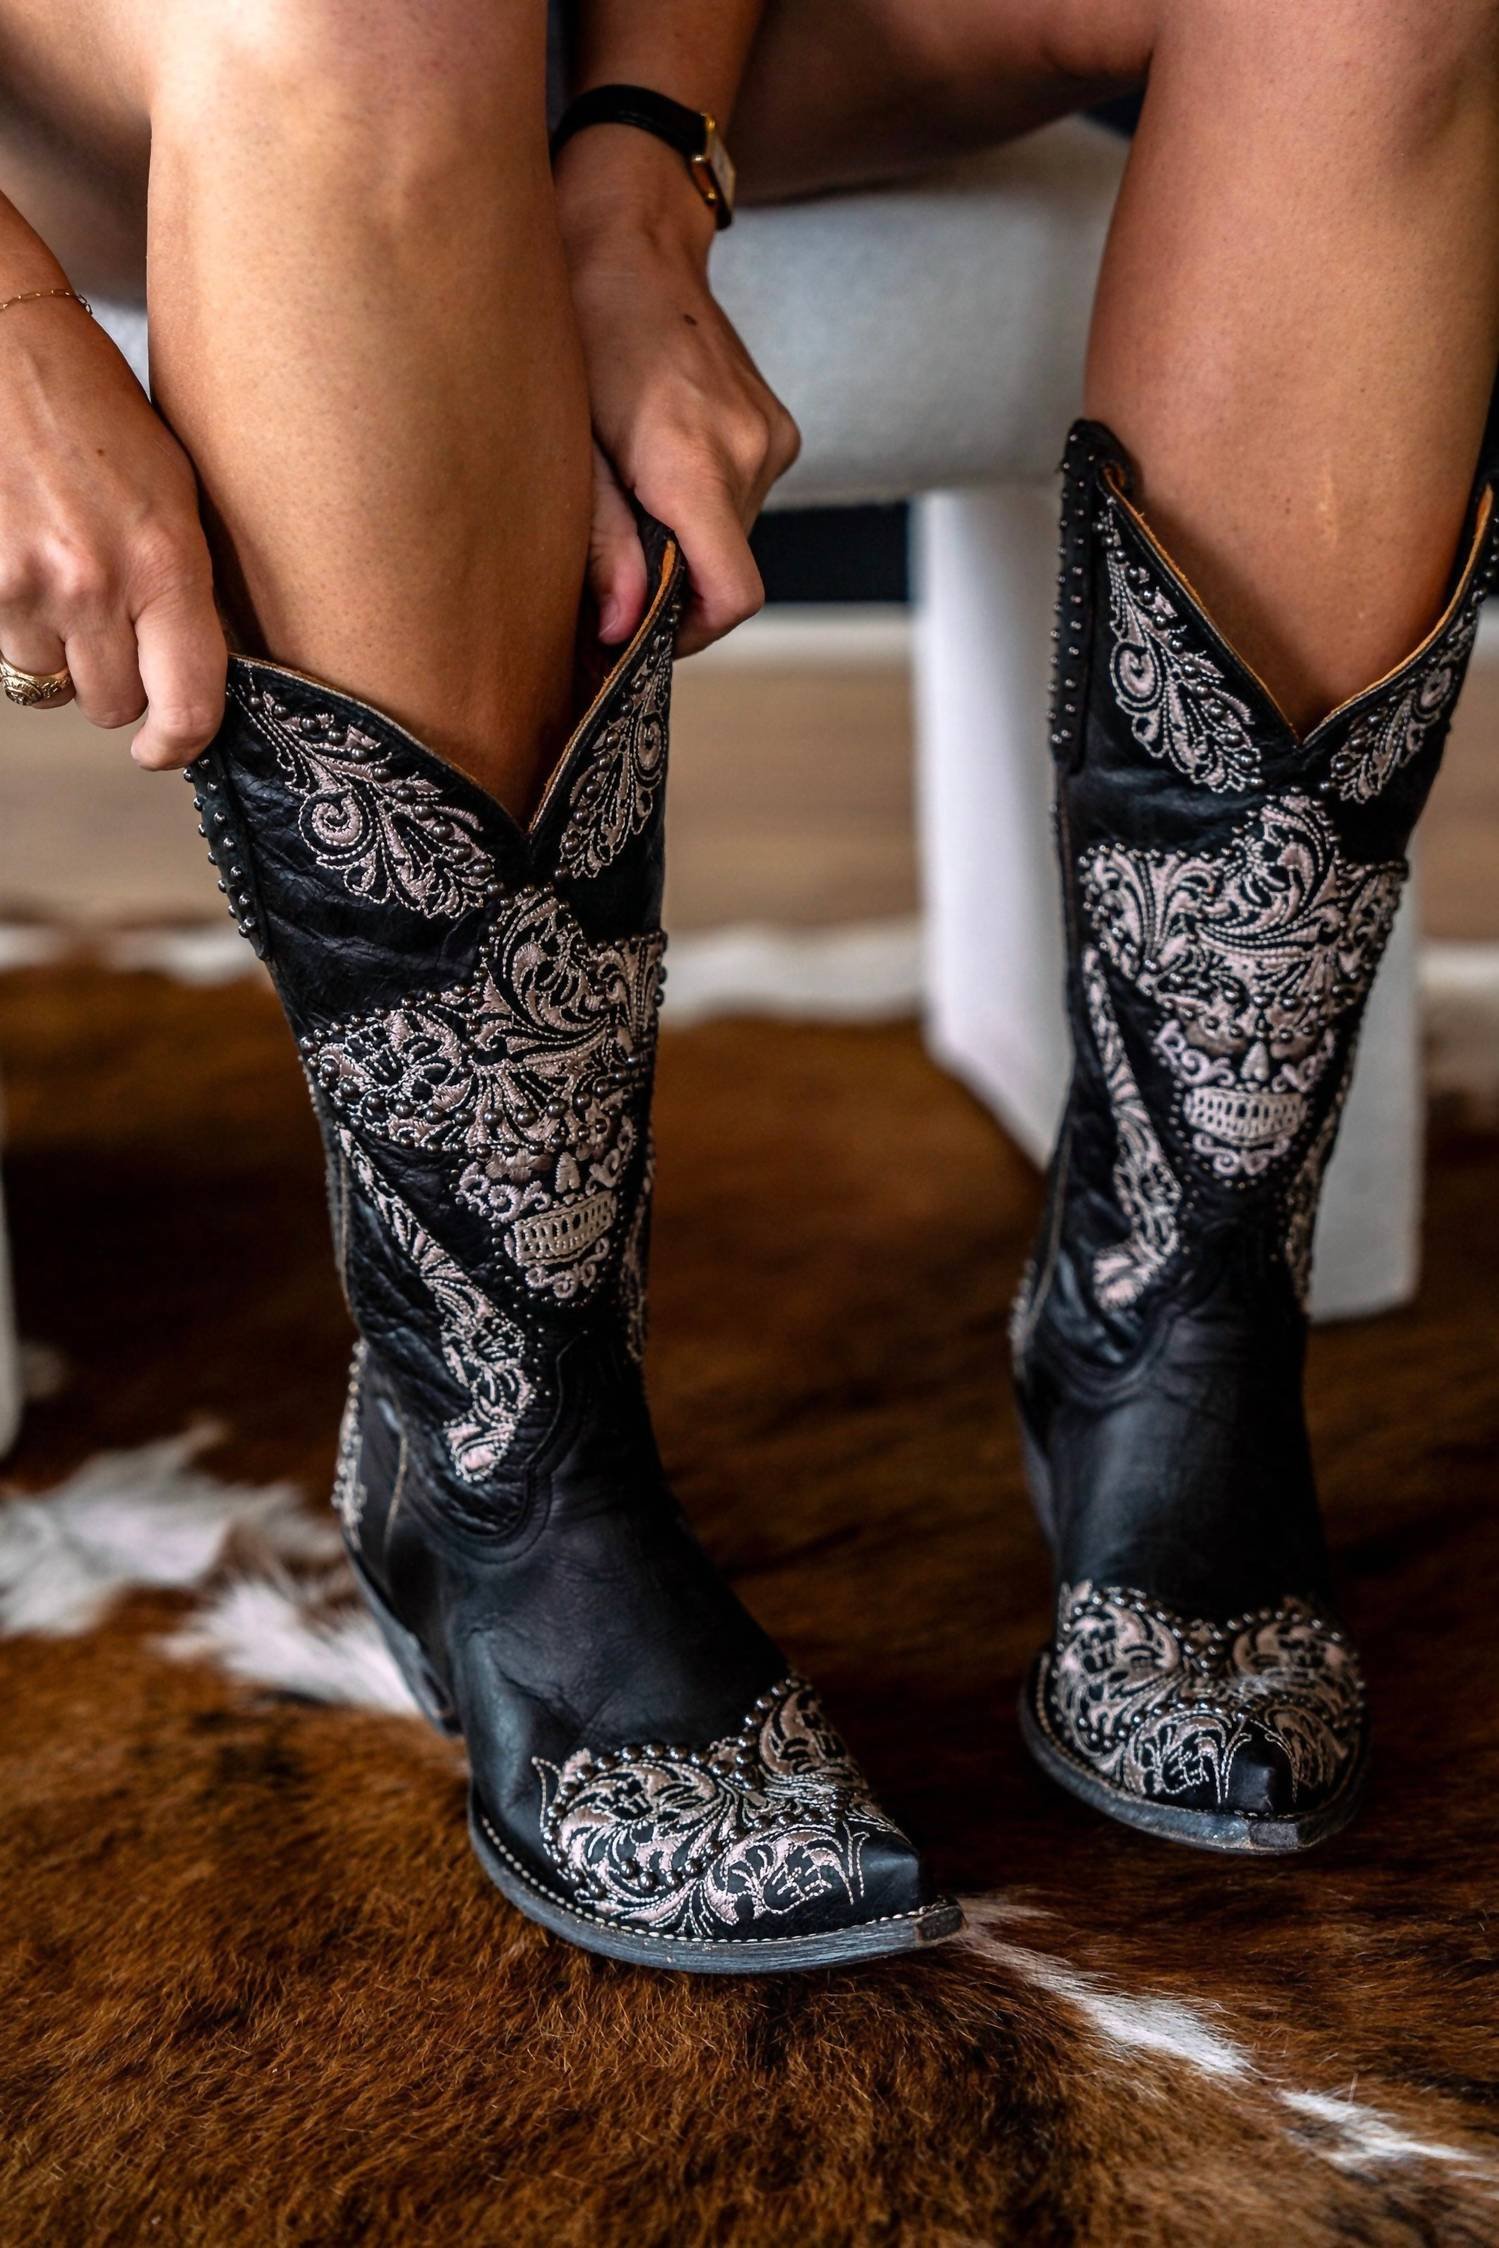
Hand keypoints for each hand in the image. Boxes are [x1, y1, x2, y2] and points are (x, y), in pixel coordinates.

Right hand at [0, 300, 223, 766]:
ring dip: (54, 650)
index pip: (191, 706)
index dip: (179, 745)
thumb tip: (192, 674)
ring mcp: (24, 586)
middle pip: (110, 706)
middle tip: (105, 630)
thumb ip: (183, 586)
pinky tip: (18, 559)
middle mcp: (96, 584)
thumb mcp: (172, 491)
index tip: (165, 749)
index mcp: (168, 561)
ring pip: (47, 681)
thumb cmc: (91, 406)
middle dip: (110, 684)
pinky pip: (0, 645)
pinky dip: (11, 620)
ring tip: (54, 572)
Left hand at [556, 133, 799, 655]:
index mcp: (695, 462)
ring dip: (683, 535)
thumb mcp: (569, 443)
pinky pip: (741, 496)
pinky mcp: (776, 426)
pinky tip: (657, 456)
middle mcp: (750, 453)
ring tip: (629, 486)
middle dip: (671, 581)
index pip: (732, 596)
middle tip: (608, 555)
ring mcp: (771, 437)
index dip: (689, 635)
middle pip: (726, 570)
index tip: (639, 633)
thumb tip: (620, 629)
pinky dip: (701, 500)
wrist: (631, 231)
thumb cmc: (579, 327)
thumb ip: (602, 544)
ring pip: (733, 535)